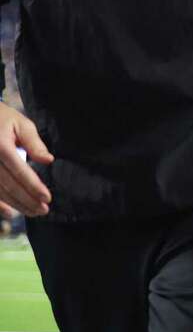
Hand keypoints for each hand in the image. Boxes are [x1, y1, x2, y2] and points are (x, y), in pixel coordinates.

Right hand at [0, 102, 53, 218]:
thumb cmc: (2, 118)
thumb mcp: (21, 124)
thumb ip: (35, 144)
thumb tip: (49, 160)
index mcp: (0, 146)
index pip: (20, 172)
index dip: (34, 187)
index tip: (47, 198)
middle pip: (9, 186)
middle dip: (27, 200)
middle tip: (43, 210)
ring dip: (16, 204)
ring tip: (33, 212)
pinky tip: (10, 213)